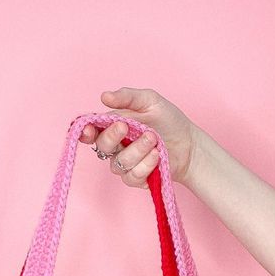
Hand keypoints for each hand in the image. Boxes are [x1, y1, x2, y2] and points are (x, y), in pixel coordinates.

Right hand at [78, 87, 199, 188]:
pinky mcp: (136, 178)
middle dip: (112, 136)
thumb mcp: (150, 101)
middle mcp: (116, 146)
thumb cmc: (169, 121)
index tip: (88, 130)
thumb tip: (104, 96)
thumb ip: (127, 97)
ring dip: (137, 150)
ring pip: (119, 163)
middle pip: (102, 146)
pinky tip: (157, 155)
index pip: (92, 130)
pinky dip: (145, 165)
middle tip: (126, 126)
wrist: (189, 144)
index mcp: (114, 126)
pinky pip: (132, 176)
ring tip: (154, 139)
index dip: (85, 132)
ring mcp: (125, 164)